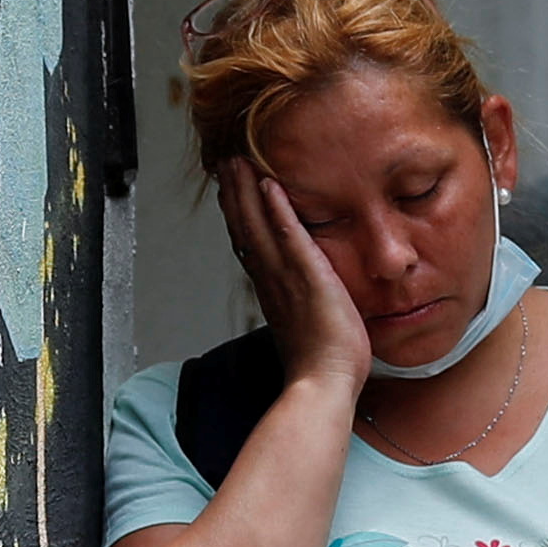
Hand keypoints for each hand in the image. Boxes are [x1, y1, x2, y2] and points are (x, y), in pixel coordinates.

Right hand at [213, 160, 376, 396]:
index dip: (237, 214)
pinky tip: (269, 184)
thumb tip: (301, 301)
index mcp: (271, 291)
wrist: (323, 385)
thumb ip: (300, 308)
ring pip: (257, 225)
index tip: (230, 190)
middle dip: (233, 192)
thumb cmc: (321, 366)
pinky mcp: (308, 277)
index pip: (248, 243)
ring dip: (245, 190)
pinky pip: (289, 236)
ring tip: (237, 161)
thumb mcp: (305, 328)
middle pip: (244, 227)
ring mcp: (285, 278)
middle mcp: (270, 280)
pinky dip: (278, 209)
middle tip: (224, 162)